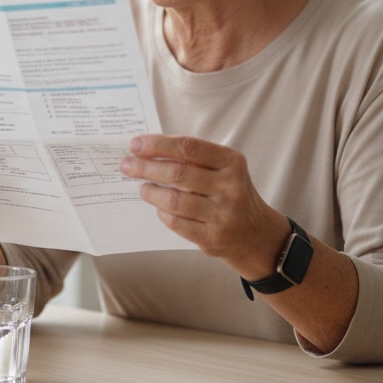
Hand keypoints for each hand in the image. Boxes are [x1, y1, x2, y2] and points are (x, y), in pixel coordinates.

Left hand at [120, 134, 287, 278]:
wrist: (255, 233)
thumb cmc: (230, 193)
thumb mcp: (223, 169)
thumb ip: (193, 159)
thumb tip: (148, 151)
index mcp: (232, 162)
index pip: (189, 147)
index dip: (158, 145)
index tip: (135, 144)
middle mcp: (231, 186)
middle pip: (178, 173)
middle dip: (146, 168)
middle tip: (127, 166)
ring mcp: (223, 214)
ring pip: (175, 201)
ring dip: (151, 192)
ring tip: (143, 188)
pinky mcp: (213, 237)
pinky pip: (177, 223)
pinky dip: (163, 213)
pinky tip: (159, 208)